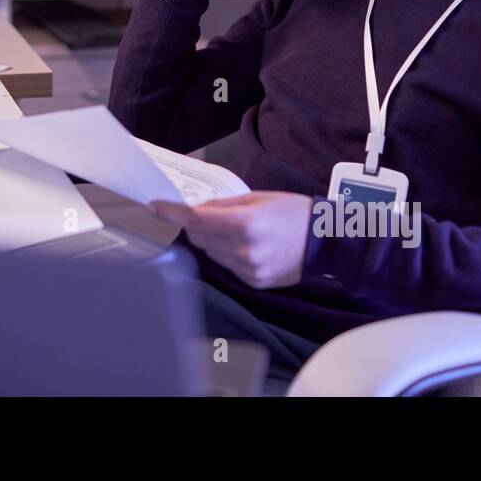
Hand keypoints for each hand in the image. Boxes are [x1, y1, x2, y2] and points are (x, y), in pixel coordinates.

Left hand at [150, 191, 312, 288]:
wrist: (325, 240)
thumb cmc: (294, 213)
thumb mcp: (257, 198)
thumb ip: (223, 205)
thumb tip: (196, 209)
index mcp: (245, 224)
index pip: (196, 219)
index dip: (171, 213)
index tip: (155, 208)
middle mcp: (244, 250)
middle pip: (200, 237)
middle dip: (196, 224)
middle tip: (206, 214)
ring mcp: (249, 269)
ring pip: (211, 253)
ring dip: (212, 240)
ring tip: (235, 230)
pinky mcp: (254, 281)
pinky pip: (227, 266)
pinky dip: (228, 254)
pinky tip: (246, 245)